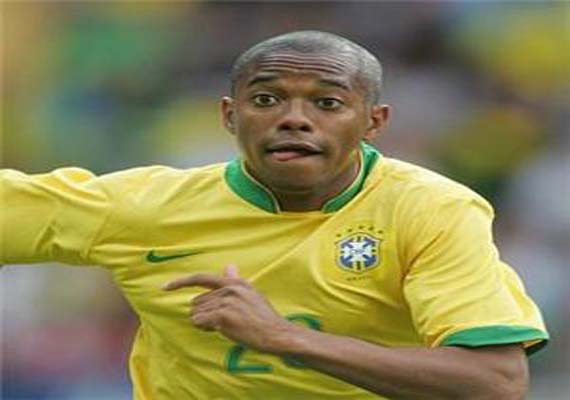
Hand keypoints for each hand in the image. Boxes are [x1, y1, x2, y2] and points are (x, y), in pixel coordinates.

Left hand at [163, 265, 295, 352]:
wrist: (276, 333)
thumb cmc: (264, 317)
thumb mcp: (251, 294)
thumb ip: (236, 281)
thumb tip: (229, 265)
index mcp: (235, 282)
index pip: (201, 277)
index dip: (180, 282)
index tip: (164, 287)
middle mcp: (229, 288)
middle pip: (197, 301)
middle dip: (203, 314)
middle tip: (222, 323)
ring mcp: (226, 301)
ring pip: (197, 313)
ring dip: (204, 323)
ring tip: (224, 326)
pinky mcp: (223, 315)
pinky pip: (199, 322)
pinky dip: (203, 328)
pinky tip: (219, 330)